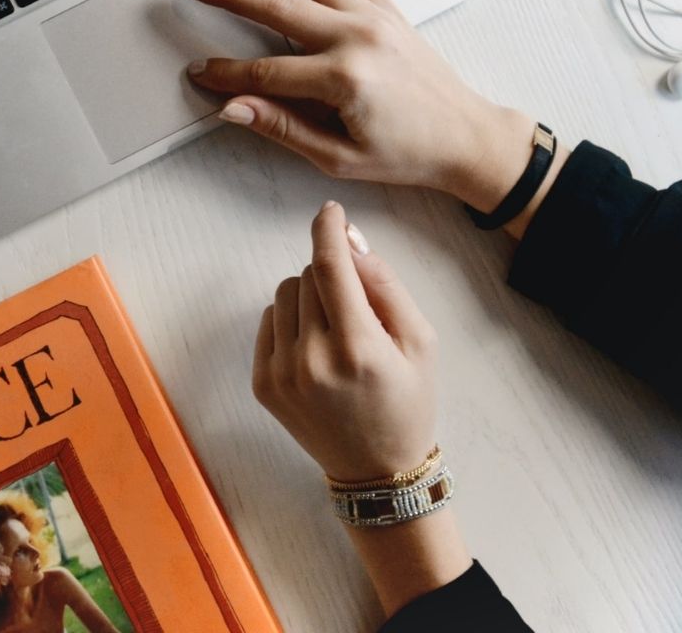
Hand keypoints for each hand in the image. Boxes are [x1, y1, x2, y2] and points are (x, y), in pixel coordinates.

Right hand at [184, 0, 549, 224]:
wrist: (463, 137)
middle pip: (277, 6)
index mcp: (344, 78)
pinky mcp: (387, 9)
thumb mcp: (338, 156)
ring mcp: (374, 17)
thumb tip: (234, 108)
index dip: (227, 73)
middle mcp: (358, 37)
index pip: (265, 72)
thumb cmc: (408, 152)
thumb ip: (282, 127)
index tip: (199, 72)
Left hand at [253, 202, 471, 618]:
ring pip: (283, 295)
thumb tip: (349, 240)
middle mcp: (312, 360)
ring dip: (308, 297)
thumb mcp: (420, 341)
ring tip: (336, 331)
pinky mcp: (262, 384)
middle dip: (332, 276)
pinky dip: (290, 322)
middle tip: (356, 308)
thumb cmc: (407, 401)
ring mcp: (281, 374)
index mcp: (356, 348)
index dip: (327, 230)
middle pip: (307, 276)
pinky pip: (269, 321)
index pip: (329, 267)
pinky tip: (316, 349)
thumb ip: (385, 285)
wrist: (376, 470)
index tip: (330, 211)